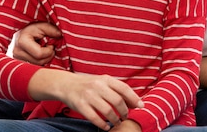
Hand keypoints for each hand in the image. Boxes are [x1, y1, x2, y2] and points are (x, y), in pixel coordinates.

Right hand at [13, 22, 60, 64]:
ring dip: (45, 58)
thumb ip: (51, 29)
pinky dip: (40, 61)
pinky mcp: (19, 64)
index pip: (39, 54)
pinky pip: (34, 67)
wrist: (20, 34)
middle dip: (48, 55)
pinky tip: (40, 54)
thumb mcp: (41, 26)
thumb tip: (60, 35)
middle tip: (49, 47)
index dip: (49, 50)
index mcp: (22, 42)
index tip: (50, 44)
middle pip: (39, 61)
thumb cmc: (31, 29)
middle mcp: (17, 53)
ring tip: (44, 49)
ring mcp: (17, 59)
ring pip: (37, 66)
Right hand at [29, 70, 143, 130]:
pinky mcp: (80, 105)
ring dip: (115, 119)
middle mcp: (97, 86)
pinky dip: (102, 124)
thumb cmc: (89, 84)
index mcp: (105, 79)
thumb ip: (117, 89)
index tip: (140, 106)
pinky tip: (106, 127)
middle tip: (126, 117)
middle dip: (125, 111)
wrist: (66, 84)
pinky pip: (94, 118)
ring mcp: (88, 95)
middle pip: (117, 101)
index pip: (124, 88)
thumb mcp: (102, 82)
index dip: (134, 98)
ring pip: (107, 111)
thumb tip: (135, 102)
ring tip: (116, 123)